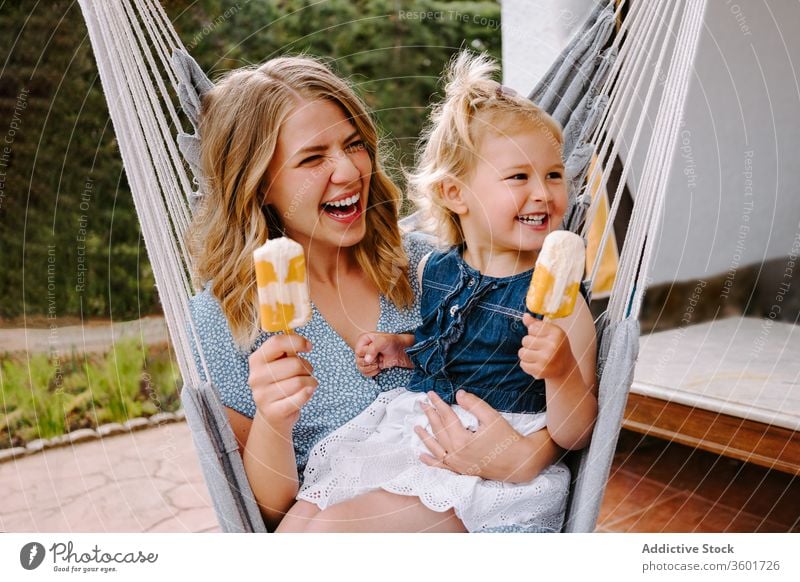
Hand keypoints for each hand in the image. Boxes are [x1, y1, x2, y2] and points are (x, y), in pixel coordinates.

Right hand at [248, 334, 316, 431]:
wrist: (273, 414)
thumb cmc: (280, 382)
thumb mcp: (279, 363)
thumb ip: (288, 350)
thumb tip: (303, 343)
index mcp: (256, 360)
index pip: (276, 343)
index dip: (296, 341)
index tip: (308, 346)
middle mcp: (256, 377)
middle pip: (294, 364)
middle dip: (307, 366)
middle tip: (306, 371)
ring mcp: (262, 396)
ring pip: (300, 381)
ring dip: (310, 381)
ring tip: (306, 384)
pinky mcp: (273, 411)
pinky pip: (300, 398)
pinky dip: (308, 394)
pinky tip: (307, 392)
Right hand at [354, 332, 413, 376]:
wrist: (402, 350)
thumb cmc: (393, 342)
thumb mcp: (383, 341)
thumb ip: (373, 348)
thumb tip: (367, 360)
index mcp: (363, 340)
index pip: (359, 351)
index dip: (368, 354)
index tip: (378, 351)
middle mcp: (362, 348)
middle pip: (359, 361)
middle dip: (372, 361)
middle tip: (380, 356)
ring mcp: (365, 358)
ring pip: (361, 368)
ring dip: (372, 367)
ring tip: (380, 361)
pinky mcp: (369, 366)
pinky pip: (364, 373)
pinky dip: (372, 372)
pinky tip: (379, 367)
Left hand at [414, 390, 533, 481]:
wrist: (519, 462)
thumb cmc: (507, 438)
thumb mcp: (492, 417)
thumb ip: (473, 404)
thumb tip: (458, 394)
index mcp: (462, 439)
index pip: (445, 417)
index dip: (437, 404)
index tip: (430, 394)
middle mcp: (456, 453)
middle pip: (438, 430)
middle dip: (429, 415)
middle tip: (422, 404)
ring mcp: (457, 464)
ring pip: (436, 448)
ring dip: (425, 436)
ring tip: (416, 427)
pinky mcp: (461, 471)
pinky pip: (441, 467)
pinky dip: (430, 461)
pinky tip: (422, 455)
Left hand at [518, 313, 575, 379]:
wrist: (565, 368)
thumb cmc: (556, 346)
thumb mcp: (551, 332)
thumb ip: (536, 324)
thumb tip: (525, 316)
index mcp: (556, 333)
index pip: (532, 328)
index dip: (534, 333)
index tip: (542, 337)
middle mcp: (552, 346)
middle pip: (525, 340)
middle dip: (529, 344)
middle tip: (540, 348)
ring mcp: (546, 359)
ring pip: (522, 353)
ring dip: (526, 354)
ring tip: (537, 356)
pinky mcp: (540, 371)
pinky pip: (523, 364)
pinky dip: (527, 364)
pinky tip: (536, 364)